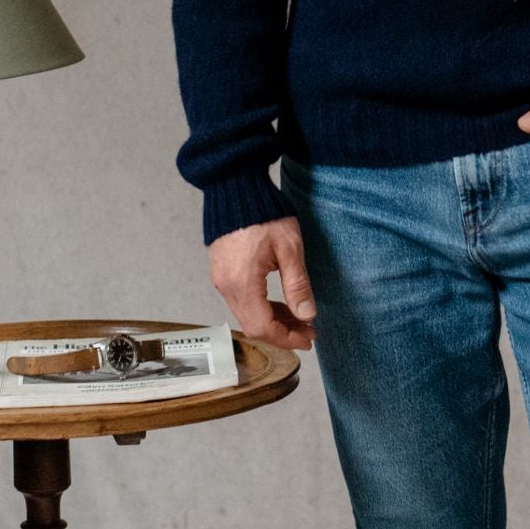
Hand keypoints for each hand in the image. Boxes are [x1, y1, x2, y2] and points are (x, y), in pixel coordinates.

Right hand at [208, 216, 317, 350]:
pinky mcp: (222, 271)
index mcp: (242, 283)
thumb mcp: (290, 249)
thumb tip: (307, 315)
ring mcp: (221, 279)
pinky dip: (261, 307)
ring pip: (247, 314)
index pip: (263, 327)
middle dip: (282, 333)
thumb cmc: (264, 214)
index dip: (287, 339)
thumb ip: (297, 285)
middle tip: (308, 330)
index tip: (308, 340)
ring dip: (273, 320)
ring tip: (299, 317)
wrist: (236, 188)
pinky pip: (241, 300)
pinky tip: (280, 303)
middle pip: (253, 325)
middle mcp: (226, 286)